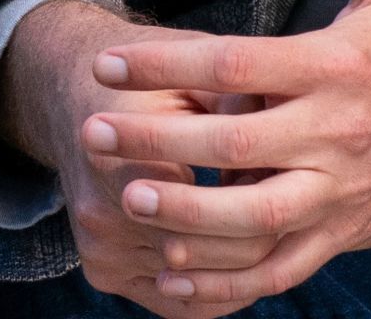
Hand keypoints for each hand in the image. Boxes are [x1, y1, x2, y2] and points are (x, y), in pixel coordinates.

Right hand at [0, 0, 274, 317]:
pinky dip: (216, 286)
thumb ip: (243, 106)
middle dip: (265, 225)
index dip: (272, 184)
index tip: (286, 161)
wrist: (75, 101)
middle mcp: (102, 210)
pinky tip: (237, 251)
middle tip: (285, 191)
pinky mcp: (102, 272)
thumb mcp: (194, 75)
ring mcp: (100, 248)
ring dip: (240, 253)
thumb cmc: (148, 84)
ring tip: (257, 211)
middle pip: (223, 252)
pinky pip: (181, 304)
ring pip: (205, 282)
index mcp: (120, 152)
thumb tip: (295, 148)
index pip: (229, 204)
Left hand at [82, 0, 370, 307]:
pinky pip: (281, 267)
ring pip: (256, 217)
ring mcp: (341, 191)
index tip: (109, 63)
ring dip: (187, 215)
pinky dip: (229, 280)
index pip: (237, 63)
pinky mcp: (345, 232)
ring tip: (127, 202)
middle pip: (234, 142)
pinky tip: (175, 274)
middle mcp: (336, 132)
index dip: (168, 64)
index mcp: (336, 65)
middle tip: (91, 132)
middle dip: (157, 139)